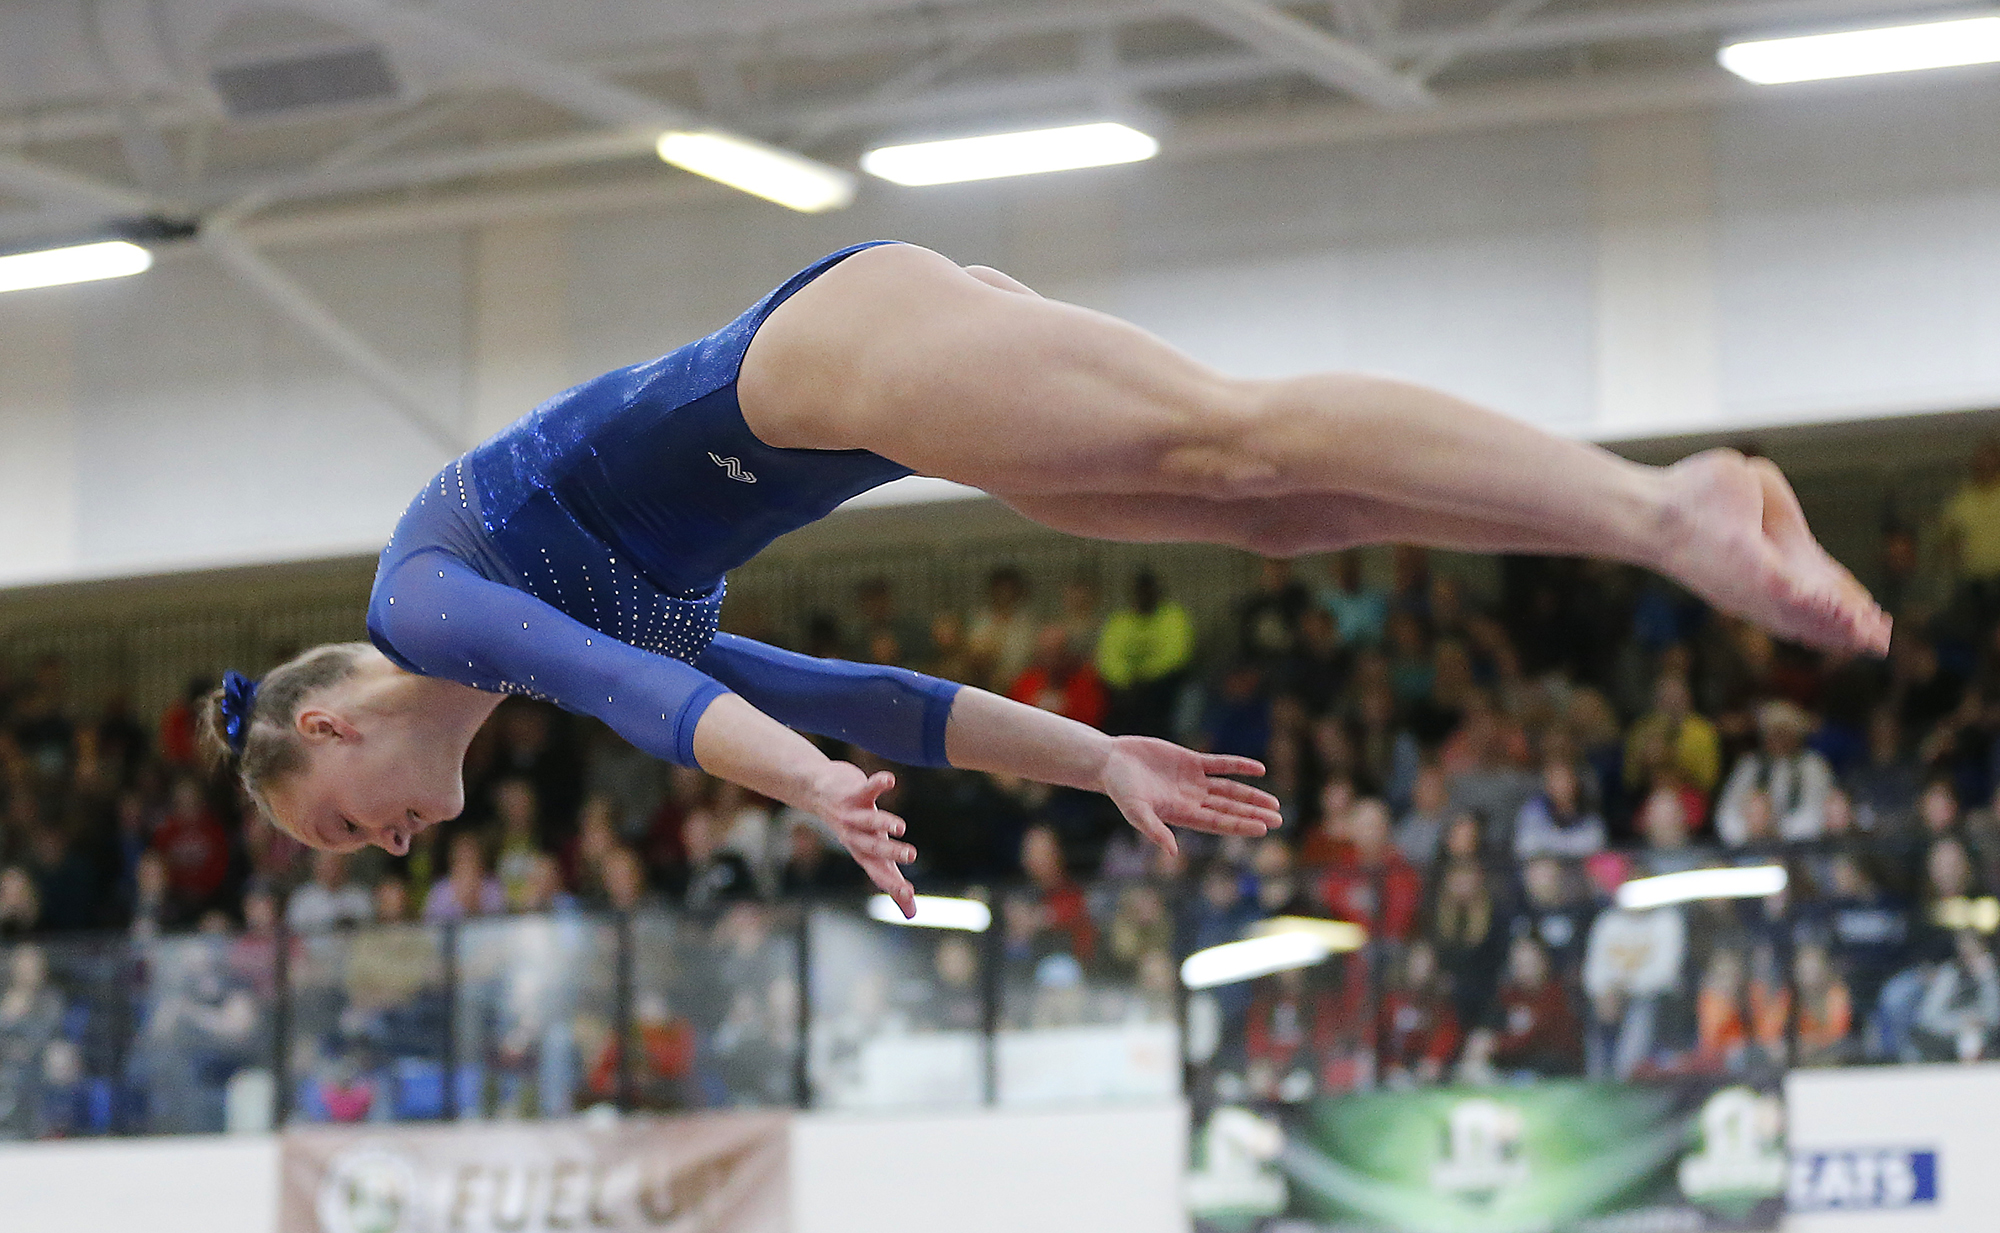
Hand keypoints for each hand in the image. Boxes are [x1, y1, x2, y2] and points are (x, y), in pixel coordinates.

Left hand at [810, 761, 917, 917]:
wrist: (818, 793)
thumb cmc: (855, 829)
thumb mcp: (873, 857)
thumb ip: (892, 882)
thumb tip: (912, 915)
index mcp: (863, 853)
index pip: (878, 872)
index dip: (891, 883)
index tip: (909, 893)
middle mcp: (854, 836)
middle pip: (871, 847)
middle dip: (890, 852)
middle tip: (912, 855)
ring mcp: (852, 814)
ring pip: (867, 820)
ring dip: (882, 822)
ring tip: (900, 826)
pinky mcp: (853, 792)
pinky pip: (866, 788)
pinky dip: (878, 784)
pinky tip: (890, 780)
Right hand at [1098, 736, 1282, 857]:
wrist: (1110, 761)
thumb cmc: (1120, 789)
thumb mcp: (1135, 811)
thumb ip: (1154, 830)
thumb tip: (1172, 853)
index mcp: (1182, 814)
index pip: (1218, 822)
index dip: (1241, 825)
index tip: (1263, 829)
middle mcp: (1192, 800)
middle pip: (1230, 808)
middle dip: (1254, 814)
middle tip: (1280, 820)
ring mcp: (1193, 781)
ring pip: (1230, 789)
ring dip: (1252, 796)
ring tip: (1275, 803)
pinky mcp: (1191, 761)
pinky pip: (1220, 764)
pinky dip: (1239, 766)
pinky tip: (1259, 769)